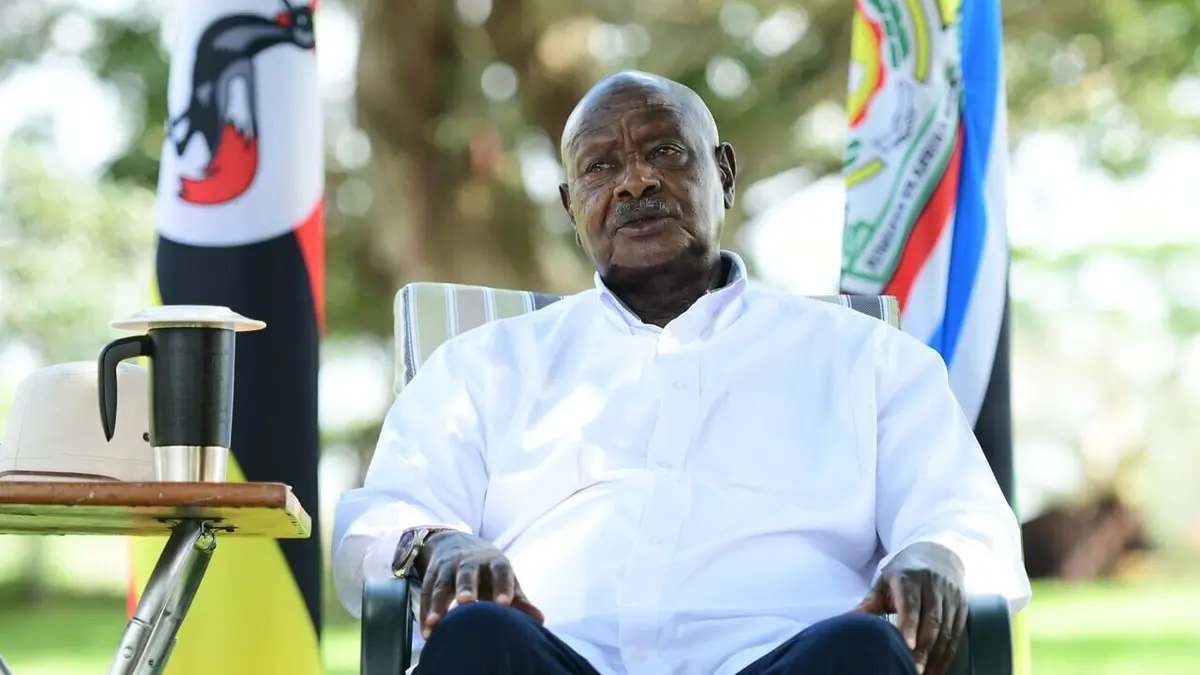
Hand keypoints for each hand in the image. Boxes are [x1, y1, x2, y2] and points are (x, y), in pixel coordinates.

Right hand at [415, 531, 543, 637]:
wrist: (455, 542)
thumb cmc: (488, 570)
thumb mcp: (504, 577)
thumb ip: (519, 600)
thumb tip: (539, 620)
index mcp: (494, 562)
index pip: (500, 570)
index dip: (503, 585)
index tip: (505, 603)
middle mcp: (469, 562)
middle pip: (467, 572)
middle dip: (466, 586)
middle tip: (466, 601)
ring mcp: (448, 567)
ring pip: (441, 584)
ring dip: (438, 604)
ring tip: (435, 623)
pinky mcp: (431, 575)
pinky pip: (426, 593)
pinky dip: (425, 611)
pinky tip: (427, 630)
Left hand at [851, 542, 966, 674]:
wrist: (938, 554)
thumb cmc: (905, 572)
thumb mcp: (885, 582)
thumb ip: (869, 604)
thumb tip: (845, 621)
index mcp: (910, 578)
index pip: (911, 604)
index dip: (910, 625)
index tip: (907, 646)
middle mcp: (933, 586)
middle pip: (932, 621)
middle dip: (923, 649)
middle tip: (914, 671)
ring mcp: (950, 597)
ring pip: (947, 630)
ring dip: (937, 656)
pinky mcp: (962, 607)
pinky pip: (956, 634)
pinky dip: (948, 654)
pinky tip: (938, 669)